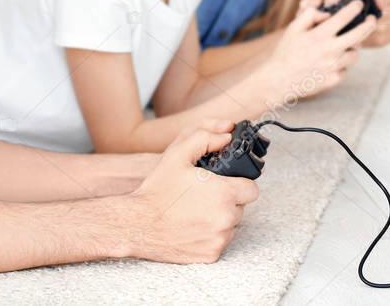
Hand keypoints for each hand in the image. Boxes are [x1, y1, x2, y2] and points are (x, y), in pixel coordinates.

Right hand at [121, 127, 258, 263]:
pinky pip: (219, 241)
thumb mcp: (176, 155)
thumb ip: (204, 138)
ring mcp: (220, 238)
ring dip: (219, 217)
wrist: (138, 225)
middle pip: (241, 206)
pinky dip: (209, 235)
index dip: (238, 182)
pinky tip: (191, 226)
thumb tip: (226, 134)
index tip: (224, 182)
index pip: (251, 188)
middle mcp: (227, 218)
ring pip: (231, 224)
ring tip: (194, 210)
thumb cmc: (157, 191)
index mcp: (224, 192)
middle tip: (203, 195)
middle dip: (227, 199)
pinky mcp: (212, 254)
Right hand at [263, 0, 378, 100]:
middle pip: (360, 34)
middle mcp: (330, 51)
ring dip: (353, 48)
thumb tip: (323, 6)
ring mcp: (334, 66)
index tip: (358, 3)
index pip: (343, 17)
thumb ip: (308, 14)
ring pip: (355, 54)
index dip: (354, 8)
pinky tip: (331, 63)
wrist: (279, 80)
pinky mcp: (334, 79)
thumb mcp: (292, 28)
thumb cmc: (285, 52)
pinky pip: (345, 69)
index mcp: (319, 36)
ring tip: (344, 45)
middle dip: (369, 24)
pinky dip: (341, 65)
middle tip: (372, 19)